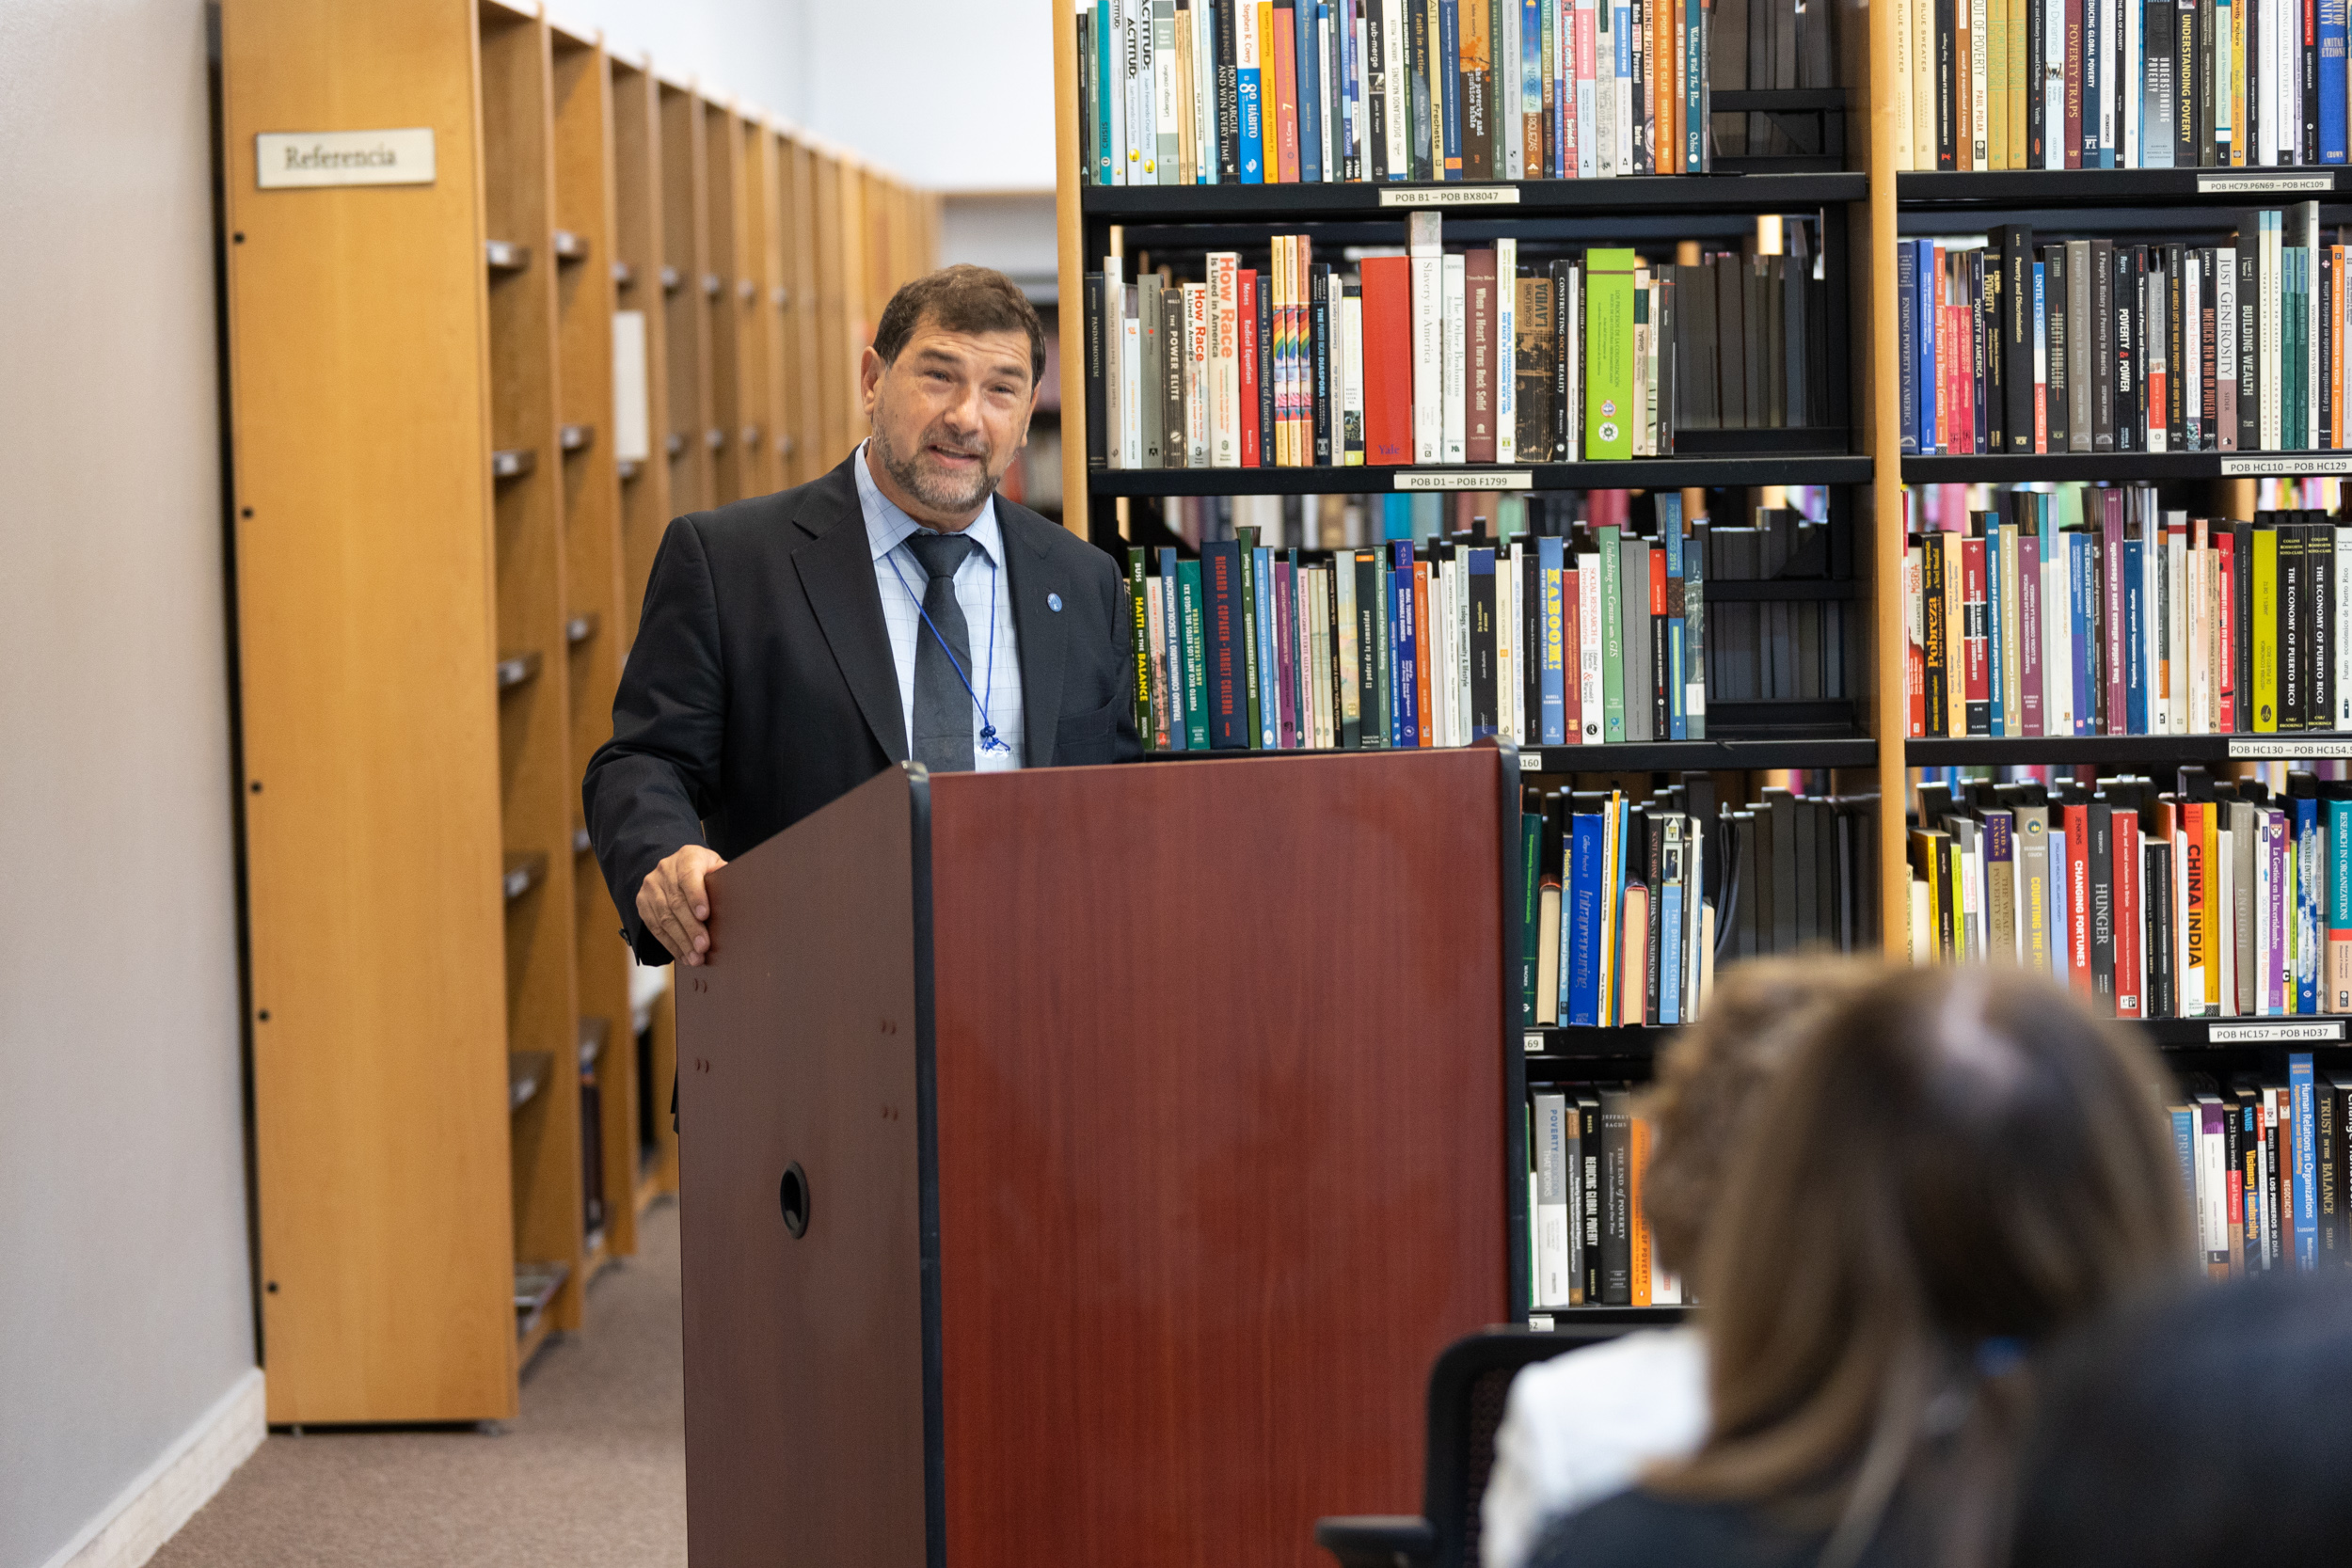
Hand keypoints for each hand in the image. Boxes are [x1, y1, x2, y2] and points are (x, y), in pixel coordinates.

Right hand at [638, 844, 727, 965]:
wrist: (676, 866)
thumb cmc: (704, 870)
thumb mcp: (715, 866)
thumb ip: (723, 875)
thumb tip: (738, 887)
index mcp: (687, 857)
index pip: (689, 877)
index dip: (696, 897)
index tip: (704, 915)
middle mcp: (665, 870)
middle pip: (676, 903)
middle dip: (691, 928)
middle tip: (703, 946)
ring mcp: (651, 886)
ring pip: (664, 918)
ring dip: (681, 941)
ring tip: (695, 958)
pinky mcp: (643, 902)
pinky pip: (654, 927)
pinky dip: (670, 944)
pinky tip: (683, 955)